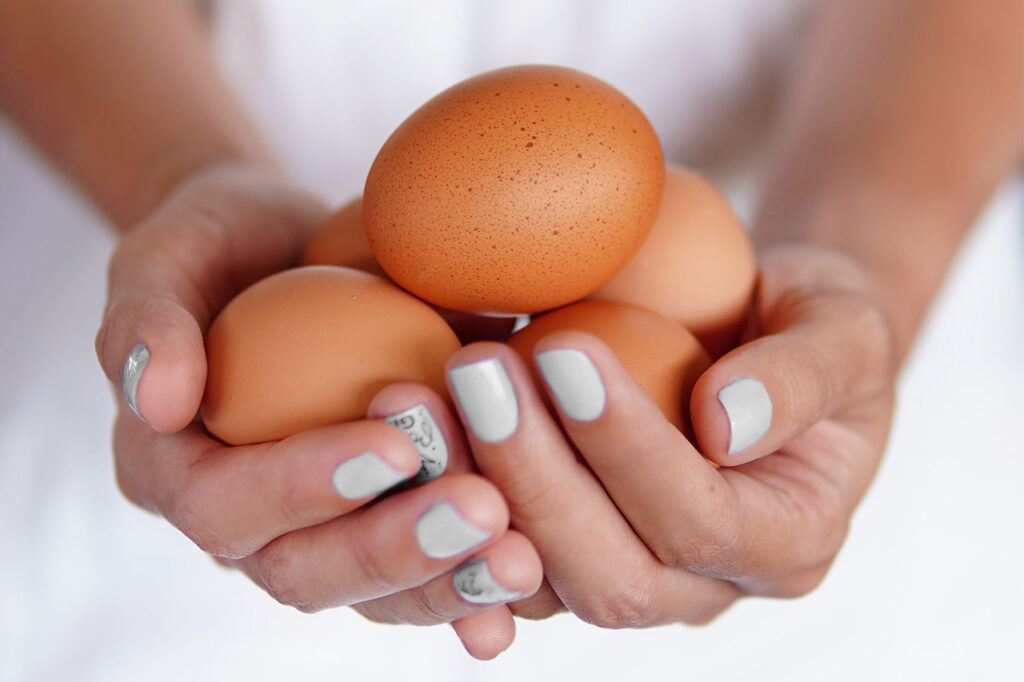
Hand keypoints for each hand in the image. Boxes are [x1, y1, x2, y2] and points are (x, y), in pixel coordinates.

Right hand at [94, 161, 541, 658]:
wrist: (279, 250)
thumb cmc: (215, 246)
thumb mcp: (166, 256)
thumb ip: (146, 320)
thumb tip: (159, 398)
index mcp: (173, 472)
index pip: (225, 505)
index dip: (304, 485)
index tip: (394, 446)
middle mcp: (243, 522)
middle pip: (305, 570)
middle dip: (394, 549)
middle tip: (482, 513)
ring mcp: (314, 530)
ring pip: (372, 591)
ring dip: (448, 581)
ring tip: (524, 559)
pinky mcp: (377, 520)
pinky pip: (421, 569)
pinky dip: (472, 580)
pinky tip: (533, 573)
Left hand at [440, 243, 895, 624]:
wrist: (765, 344)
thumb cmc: (813, 326)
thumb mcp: (844, 327)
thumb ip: (805, 375)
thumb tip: (727, 422)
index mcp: (790, 542)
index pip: (700, 519)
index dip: (627, 444)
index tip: (564, 348)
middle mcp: (710, 586)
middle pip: (611, 575)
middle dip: (535, 475)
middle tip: (477, 370)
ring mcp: (636, 579)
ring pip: (541, 581)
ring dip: (475, 494)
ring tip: (422, 398)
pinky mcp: (572, 556)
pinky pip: (503, 555)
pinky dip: (452, 503)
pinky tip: (411, 431)